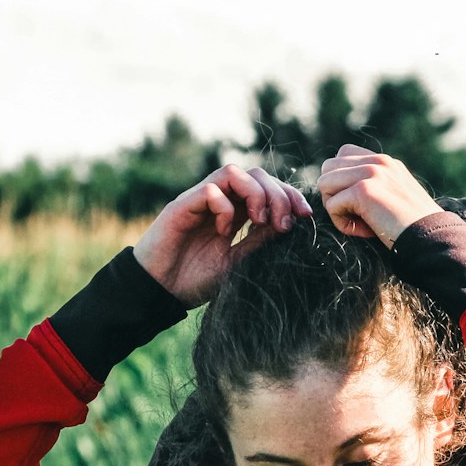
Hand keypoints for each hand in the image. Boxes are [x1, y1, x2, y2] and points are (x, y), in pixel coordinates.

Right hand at [133, 165, 312, 306]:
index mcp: (237, 212)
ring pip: (234, 173)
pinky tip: (225, 231)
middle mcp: (221, 201)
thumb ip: (260, 241)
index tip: (305, 216)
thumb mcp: (239, 262)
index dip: (290, 196)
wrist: (160, 292)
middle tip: (284, 223)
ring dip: (256, 194)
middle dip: (279, 194)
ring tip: (259, 221)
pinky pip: (210, 190)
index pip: (269, 188)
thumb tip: (290, 223)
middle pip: (257, 174)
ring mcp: (200, 201)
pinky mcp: (181, 206)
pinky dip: (225, 207)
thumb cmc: (196, 279)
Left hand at [317, 144, 439, 245]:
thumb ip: (374, 185)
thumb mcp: (395, 196)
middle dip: (334, 194)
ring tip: (359, 223)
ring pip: (325, 184)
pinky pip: (332, 205)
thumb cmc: (413, 226)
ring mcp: (370, 173)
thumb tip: (339, 190)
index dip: (342, 181)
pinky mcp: (364, 190)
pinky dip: (342, 224)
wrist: (430, 238)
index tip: (360, 204)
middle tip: (355, 215)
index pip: (343, 155)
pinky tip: (363, 231)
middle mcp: (378, 162)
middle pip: (328, 168)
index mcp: (385, 162)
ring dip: (335, 208)